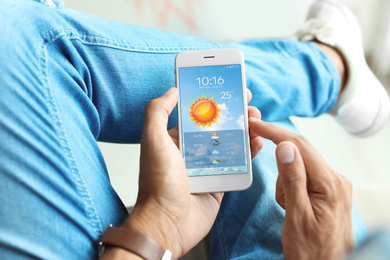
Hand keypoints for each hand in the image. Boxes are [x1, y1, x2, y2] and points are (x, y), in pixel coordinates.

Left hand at [119, 87, 262, 257]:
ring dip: (244, 129)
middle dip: (233, 113)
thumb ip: (158, 112)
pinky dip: (249, 152)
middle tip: (247, 101)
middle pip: (217, 126)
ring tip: (256, 118)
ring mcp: (206, 166)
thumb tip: (172, 90)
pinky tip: (257, 141)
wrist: (168, 224)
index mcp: (174, 139)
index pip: (197, 114)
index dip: (212, 100)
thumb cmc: (158, 183)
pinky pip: (237, 163)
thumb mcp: (153, 141)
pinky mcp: (219, 182)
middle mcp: (191, 151)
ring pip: (230, 143)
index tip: (227, 87)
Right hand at [249, 118, 354, 259]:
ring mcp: (332, 184)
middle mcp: (335, 179)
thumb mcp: (296, 216)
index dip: (275, 132)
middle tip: (279, 190)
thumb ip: (292, 179)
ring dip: (285, 183)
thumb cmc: (312, 250)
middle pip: (300, 153)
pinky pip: (303, 177)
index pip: (300, 145)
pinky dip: (291, 187)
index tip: (255, 124)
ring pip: (299, 166)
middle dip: (280, 165)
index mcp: (330, 183)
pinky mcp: (327, 190)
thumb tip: (286, 147)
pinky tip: (293, 207)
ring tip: (289, 208)